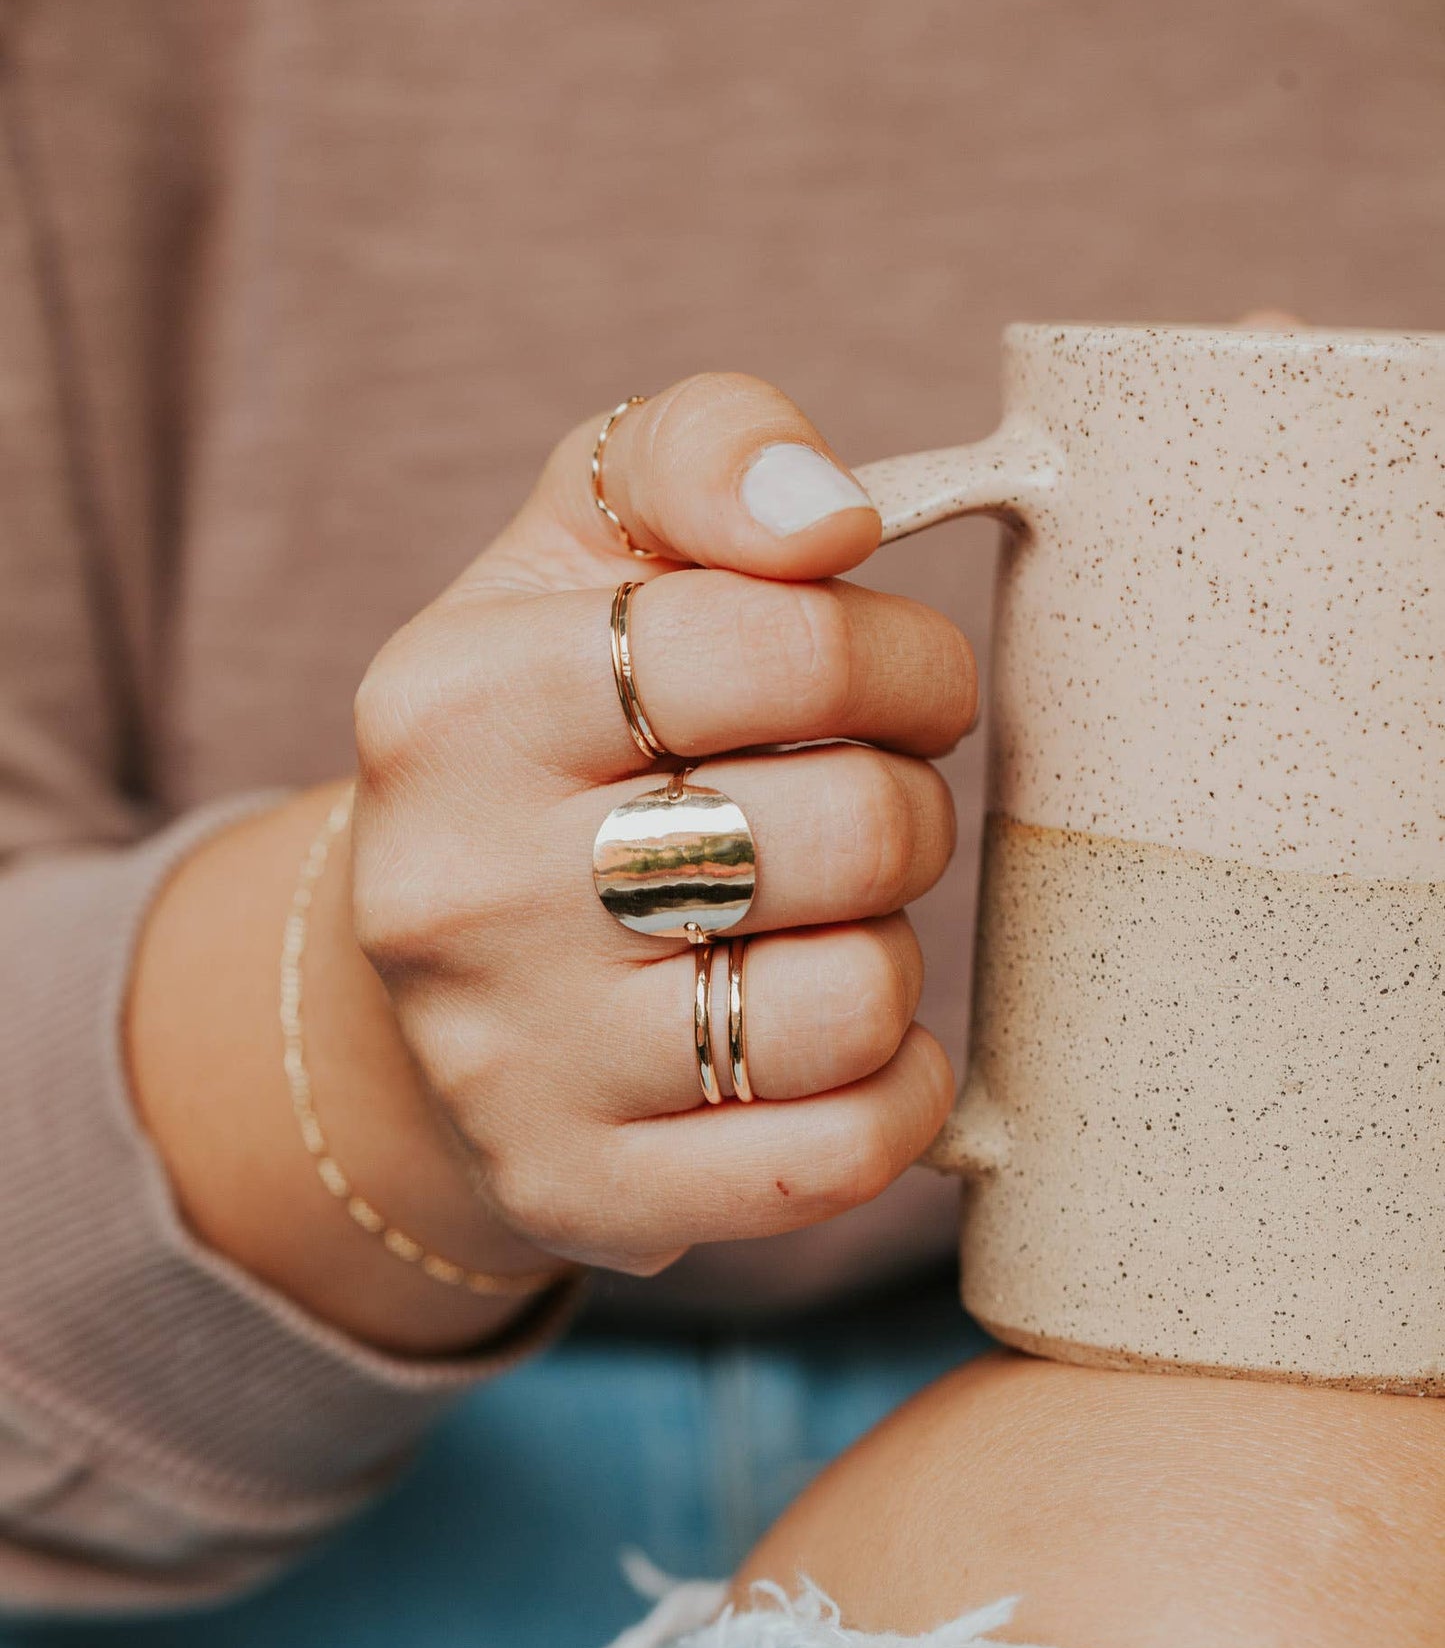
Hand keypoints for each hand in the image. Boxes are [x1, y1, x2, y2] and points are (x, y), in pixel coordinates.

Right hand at [350, 374, 973, 1278]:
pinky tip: (848, 1044)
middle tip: (867, 811)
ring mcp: (511, 1062)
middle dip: (907, 807)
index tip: (902, 687)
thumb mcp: (585, 552)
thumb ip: (703, 455)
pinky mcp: (581, 1193)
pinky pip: (841, 1156)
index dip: (902, 657)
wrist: (434, 980)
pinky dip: (899, 1093)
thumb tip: (826, 510)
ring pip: (855, 1003)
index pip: (777, 640)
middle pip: (846, 828)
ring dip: (891, 954)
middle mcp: (455, 889)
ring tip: (821, 928)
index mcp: (453, 700)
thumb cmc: (554, 740)